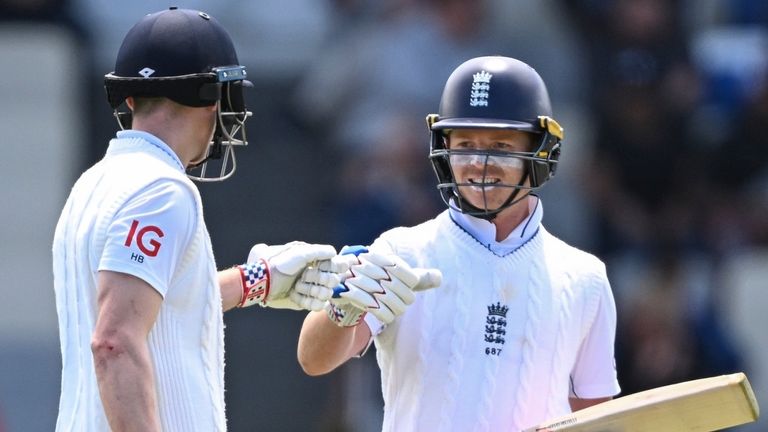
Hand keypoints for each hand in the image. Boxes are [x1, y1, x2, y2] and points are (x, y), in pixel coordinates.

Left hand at [239, 242, 346, 309]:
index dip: (333, 267)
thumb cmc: (281, 263)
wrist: (264, 280)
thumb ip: (321, 251)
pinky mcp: (305, 302)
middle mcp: (316, 275)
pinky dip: (306, 301)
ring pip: (326, 294)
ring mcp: (311, 289)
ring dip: (310, 289)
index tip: (321, 265)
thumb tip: (335, 252)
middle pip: (333, 280)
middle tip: (303, 276)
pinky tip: (294, 295)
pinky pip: (317, 305)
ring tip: (295, 286)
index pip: (337, 265)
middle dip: (318, 278)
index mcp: (316, 261)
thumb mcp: (301, 252)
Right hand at [326, 245, 441, 326]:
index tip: (411, 285)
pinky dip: (384, 314)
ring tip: (396, 310)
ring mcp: (355, 278)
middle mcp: (365, 263)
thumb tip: (440, 277)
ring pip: (385, 297)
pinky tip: (387, 316)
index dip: (410, 280)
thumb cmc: (379, 285)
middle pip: (394, 284)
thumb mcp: (399, 279)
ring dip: (395, 308)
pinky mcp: (348, 293)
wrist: (348, 295)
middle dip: (403, 297)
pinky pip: (373, 307)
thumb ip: (419, 278)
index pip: (401, 268)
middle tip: (404, 303)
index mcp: (379, 255)